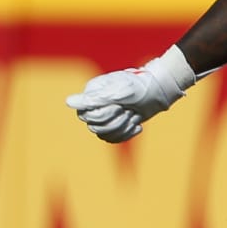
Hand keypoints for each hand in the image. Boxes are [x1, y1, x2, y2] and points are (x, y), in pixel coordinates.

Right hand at [66, 47, 196, 142]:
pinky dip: (127, 134)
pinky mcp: (114, 124)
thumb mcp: (118, 92)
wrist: (157, 92)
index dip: (104, 114)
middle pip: (95, 127)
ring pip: (103, 135)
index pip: (86, 116)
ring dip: (123, 127)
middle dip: (116, 121)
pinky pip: (113, 139)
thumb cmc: (138, 88)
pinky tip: (137, 125)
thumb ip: (93, 99)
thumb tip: (68, 102)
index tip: (119, 105)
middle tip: (129, 109)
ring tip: (133, 115)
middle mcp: (94, 104)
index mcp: (91, 94)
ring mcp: (104, 115)